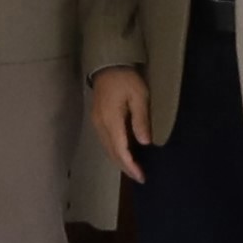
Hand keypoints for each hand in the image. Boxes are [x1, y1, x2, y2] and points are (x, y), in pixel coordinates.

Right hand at [90, 68, 152, 182]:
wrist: (108, 65)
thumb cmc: (126, 79)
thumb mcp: (140, 96)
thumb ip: (141, 119)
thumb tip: (144, 143)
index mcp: (111, 120)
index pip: (120, 149)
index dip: (130, 165)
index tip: (141, 176)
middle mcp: (101, 125)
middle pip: (112, 152)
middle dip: (125, 167)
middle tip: (140, 177)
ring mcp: (97, 122)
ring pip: (107, 148)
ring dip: (120, 161)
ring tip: (133, 170)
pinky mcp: (97, 119)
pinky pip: (106, 141)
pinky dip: (115, 151)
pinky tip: (124, 154)